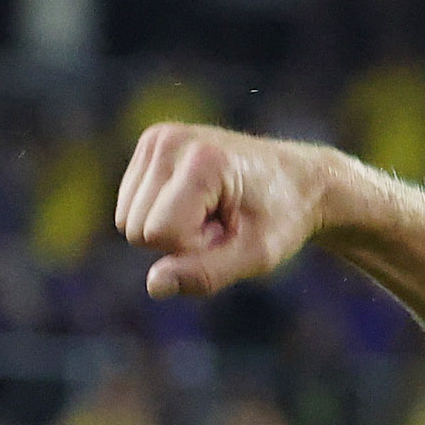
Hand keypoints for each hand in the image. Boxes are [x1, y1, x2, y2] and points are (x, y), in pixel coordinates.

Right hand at [116, 123, 346, 299]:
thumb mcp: (255, 256)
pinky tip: (199, 202)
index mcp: (202, 161)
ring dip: (169, 229)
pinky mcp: (150, 145)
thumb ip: (205, 274)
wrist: (298, 180)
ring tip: (213, 212)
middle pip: (135, 229)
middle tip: (224, 221)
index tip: (231, 230)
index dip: (194, 249)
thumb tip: (154, 286)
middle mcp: (170, 141)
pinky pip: (129, 207)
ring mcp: (156, 139)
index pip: (158, 234)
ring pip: (127, 220)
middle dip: (180, 240)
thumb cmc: (282, 219)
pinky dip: (161, 214)